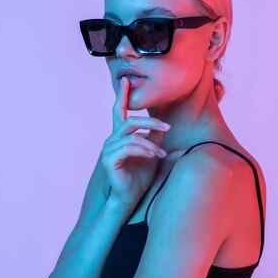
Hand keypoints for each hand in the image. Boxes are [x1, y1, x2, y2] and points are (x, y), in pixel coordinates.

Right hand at [100, 76, 170, 207]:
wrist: (130, 197)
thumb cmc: (140, 177)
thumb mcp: (152, 154)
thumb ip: (156, 140)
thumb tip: (164, 129)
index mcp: (120, 135)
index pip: (118, 111)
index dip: (121, 95)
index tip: (125, 80)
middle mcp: (112, 139)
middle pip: (130, 121)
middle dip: (151, 122)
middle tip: (168, 127)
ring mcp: (109, 149)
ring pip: (132, 135)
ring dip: (151, 143)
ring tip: (161, 154)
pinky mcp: (109, 159)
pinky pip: (129, 147)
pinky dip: (144, 150)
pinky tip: (153, 157)